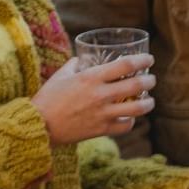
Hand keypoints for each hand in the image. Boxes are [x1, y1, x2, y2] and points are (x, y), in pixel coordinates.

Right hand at [32, 54, 155, 144]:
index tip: (149, 59)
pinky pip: (125, 126)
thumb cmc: (47, 98)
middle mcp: (100, 95)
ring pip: (138, 108)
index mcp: (91, 78)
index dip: (142, 60)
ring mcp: (102, 113)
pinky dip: (131, 122)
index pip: (126, 65)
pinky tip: (130, 118)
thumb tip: (85, 58)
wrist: (37, 126)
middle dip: (150, 81)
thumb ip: (75, 65)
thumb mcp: (61, 76)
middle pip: (137, 85)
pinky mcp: (101, 130)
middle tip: (151, 80)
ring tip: (149, 101)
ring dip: (148, 103)